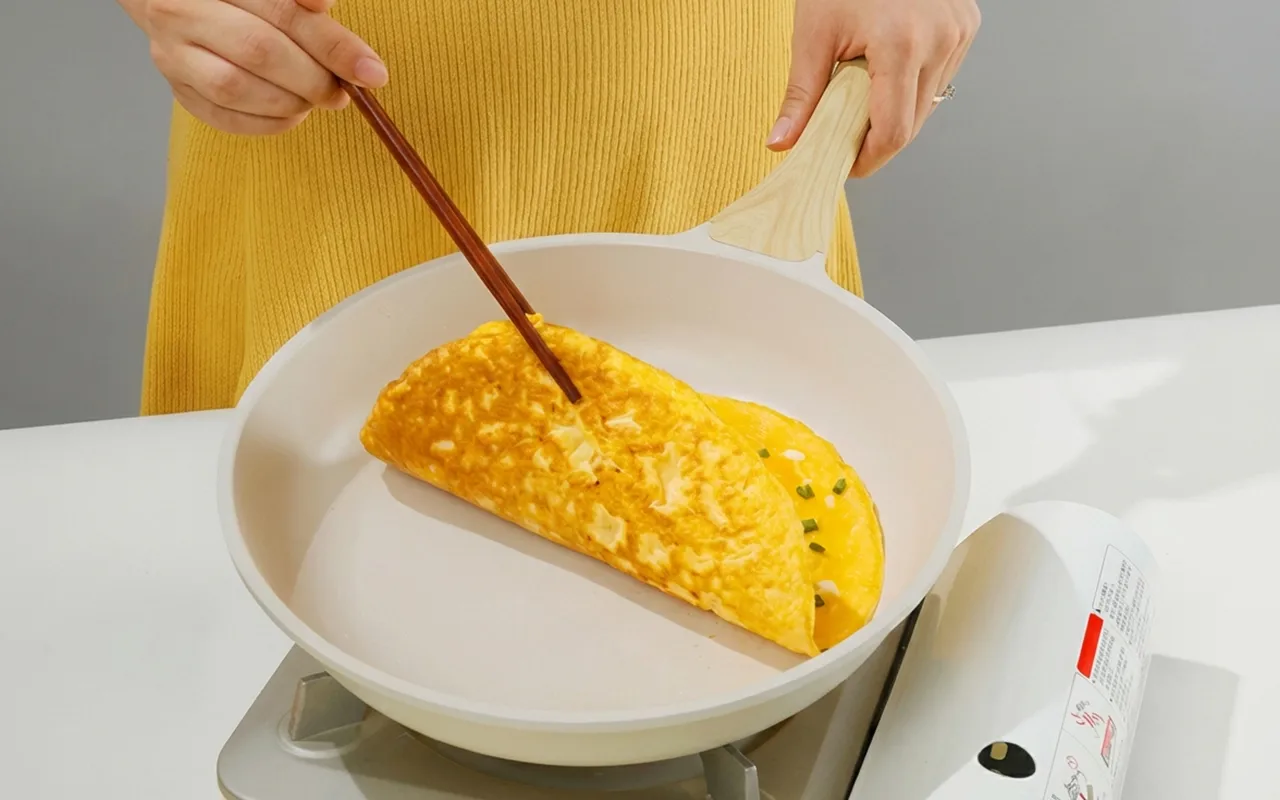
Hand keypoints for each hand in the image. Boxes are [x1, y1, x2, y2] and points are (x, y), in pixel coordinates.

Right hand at [118, 0, 387, 134]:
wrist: (185, 2)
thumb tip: (325, 5)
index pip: (282, 11)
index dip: (332, 45)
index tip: (372, 72)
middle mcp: (181, 11)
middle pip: (258, 51)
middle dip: (313, 79)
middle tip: (341, 92)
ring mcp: (171, 53)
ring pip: (234, 89)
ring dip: (290, 102)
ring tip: (315, 99)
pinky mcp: (177, 88)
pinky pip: (222, 117)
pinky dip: (267, 123)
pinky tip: (291, 114)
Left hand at [768, 0, 979, 176]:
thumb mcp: (814, 34)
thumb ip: (801, 95)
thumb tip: (781, 143)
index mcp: (901, 45)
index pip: (894, 133)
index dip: (868, 160)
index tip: (845, 165)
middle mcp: (939, 40)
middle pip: (912, 125)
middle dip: (877, 139)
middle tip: (845, 133)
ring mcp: (959, 32)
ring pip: (927, 104)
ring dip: (896, 112)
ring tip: (864, 92)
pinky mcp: (966, 26)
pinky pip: (939, 77)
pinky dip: (912, 86)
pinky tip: (889, 71)